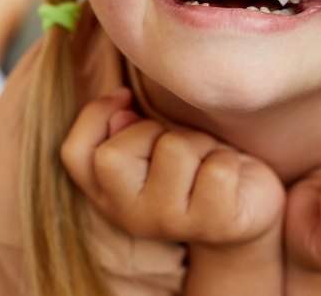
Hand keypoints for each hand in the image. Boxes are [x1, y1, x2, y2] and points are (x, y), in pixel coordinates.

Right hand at [61, 88, 284, 244]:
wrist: (245, 203)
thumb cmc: (194, 163)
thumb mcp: (156, 139)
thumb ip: (128, 128)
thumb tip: (120, 111)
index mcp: (108, 192)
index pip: (75, 153)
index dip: (95, 116)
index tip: (125, 96)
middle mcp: (130, 214)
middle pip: (114, 155)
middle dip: (152, 131)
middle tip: (177, 144)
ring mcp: (170, 223)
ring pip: (174, 149)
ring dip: (199, 142)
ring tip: (206, 159)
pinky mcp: (213, 224)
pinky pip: (218, 168)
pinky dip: (228, 159)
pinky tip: (230, 175)